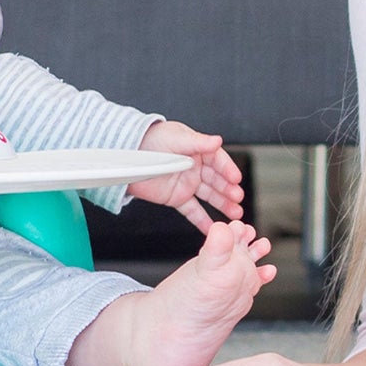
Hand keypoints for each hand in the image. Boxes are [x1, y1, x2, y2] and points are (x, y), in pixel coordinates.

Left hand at [129, 121, 244, 234]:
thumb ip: (198, 141)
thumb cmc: (151, 139)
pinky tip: (213, 228)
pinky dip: (202, 221)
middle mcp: (196, 167)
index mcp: (198, 150)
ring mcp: (187, 184)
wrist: (127, 155)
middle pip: (217, 180)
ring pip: (209, 196)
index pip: (218, 160)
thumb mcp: (176, 137)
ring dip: (223, 205)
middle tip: (237, 198)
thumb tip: (217, 140)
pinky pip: (192, 211)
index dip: (227, 169)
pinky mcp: (177, 198)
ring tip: (235, 214)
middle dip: (229, 190)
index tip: (236, 178)